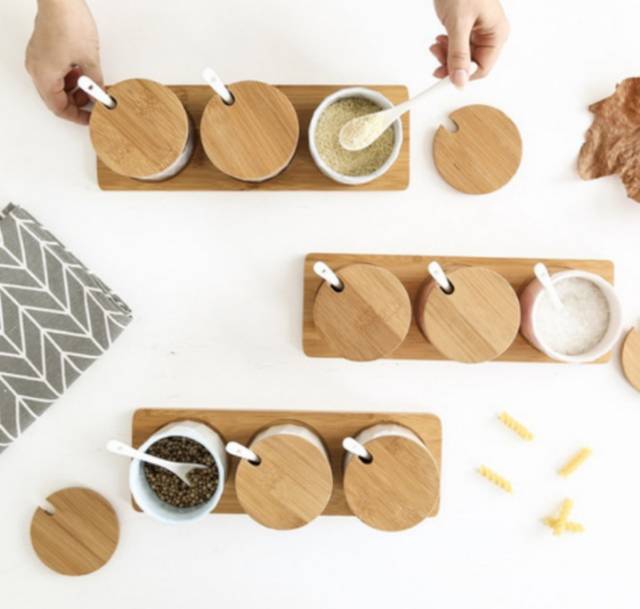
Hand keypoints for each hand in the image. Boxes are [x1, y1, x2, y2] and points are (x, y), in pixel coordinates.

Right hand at [25, 0, 102, 123]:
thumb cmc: (69, 23)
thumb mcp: (89, 60)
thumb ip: (95, 83)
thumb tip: (101, 97)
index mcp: (44, 76)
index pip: (59, 108)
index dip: (77, 116)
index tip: (92, 118)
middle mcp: (37, 69)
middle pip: (56, 98)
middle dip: (78, 102)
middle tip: (96, 101)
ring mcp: (38, 59)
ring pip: (57, 85)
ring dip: (75, 88)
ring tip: (93, 84)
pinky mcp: (43, 50)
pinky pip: (55, 72)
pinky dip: (70, 76)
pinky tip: (85, 72)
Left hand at [431, 0, 508, 86]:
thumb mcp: (459, 23)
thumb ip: (458, 54)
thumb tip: (459, 80)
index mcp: (496, 33)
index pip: (482, 68)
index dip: (463, 76)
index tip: (444, 79)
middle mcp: (490, 34)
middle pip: (471, 64)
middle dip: (452, 64)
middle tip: (436, 60)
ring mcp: (478, 30)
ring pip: (462, 56)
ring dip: (447, 56)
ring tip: (435, 47)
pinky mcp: (466, 26)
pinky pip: (457, 46)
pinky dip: (446, 47)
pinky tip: (438, 41)